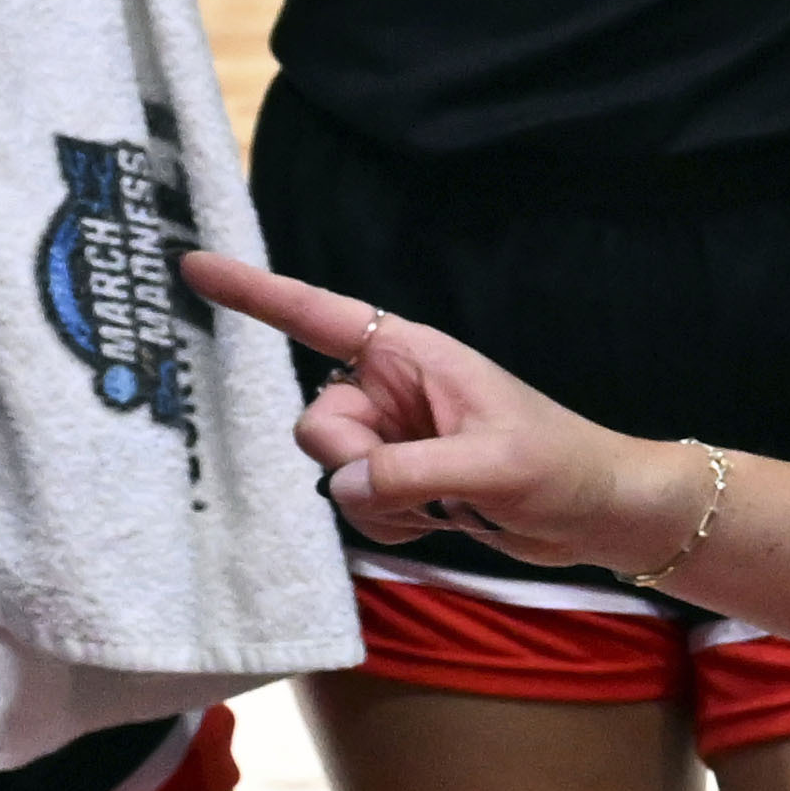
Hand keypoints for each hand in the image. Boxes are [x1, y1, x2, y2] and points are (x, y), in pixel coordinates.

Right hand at [180, 251, 674, 564]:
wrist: (598, 514)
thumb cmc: (562, 466)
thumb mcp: (492, 465)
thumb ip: (408, 472)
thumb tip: (338, 484)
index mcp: (411, 354)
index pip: (317, 316)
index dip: (254, 294)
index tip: (191, 266)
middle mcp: (391, 388)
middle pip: (315, 425)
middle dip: (353, 465)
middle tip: (421, 482)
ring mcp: (392, 437)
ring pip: (331, 474)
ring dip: (380, 505)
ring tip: (446, 503)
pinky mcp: (399, 480)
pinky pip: (354, 506)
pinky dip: (390, 524)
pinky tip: (442, 520)